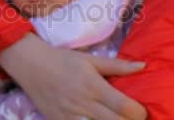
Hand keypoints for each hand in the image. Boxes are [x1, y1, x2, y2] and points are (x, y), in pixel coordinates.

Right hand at [0, 33, 147, 119]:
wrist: (30, 65)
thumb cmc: (63, 60)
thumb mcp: (90, 60)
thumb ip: (118, 66)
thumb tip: (143, 66)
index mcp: (93, 86)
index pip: (124, 107)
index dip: (139, 113)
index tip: (141, 110)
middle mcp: (83, 104)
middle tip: (131, 117)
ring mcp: (70, 117)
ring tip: (115, 119)